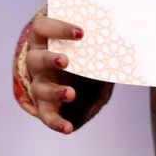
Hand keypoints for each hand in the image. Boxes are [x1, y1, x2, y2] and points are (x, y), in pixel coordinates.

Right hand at [22, 15, 89, 133]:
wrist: (75, 75)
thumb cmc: (81, 54)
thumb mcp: (88, 45)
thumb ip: (96, 43)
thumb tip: (120, 42)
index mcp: (43, 40)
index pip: (42, 28)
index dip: (58, 29)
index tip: (81, 33)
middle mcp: (37, 62)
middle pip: (35, 59)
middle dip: (49, 59)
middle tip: (66, 61)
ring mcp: (39, 84)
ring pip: (39, 89)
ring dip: (55, 92)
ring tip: (71, 94)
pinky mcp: (44, 105)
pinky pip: (46, 116)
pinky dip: (56, 122)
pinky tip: (68, 128)